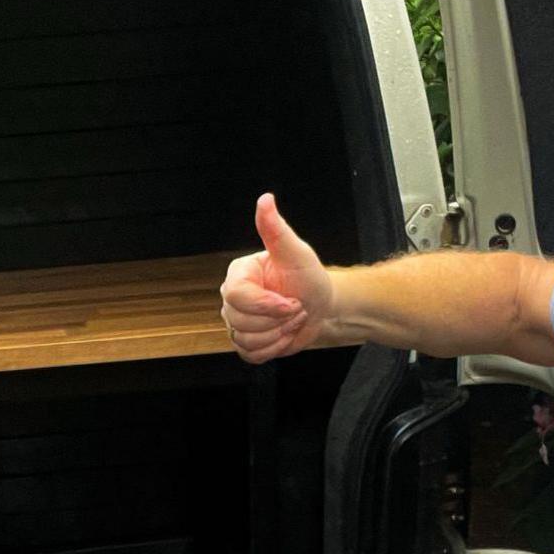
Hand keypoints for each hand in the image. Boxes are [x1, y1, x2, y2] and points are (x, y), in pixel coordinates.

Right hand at [219, 193, 333, 363]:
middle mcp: (232, 298)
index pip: (238, 297)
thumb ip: (276, 230)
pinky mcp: (245, 342)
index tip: (290, 301)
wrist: (322, 306)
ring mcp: (237, 322)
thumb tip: (265, 200)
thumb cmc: (309, 278)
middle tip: (294, 307)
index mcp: (239, 274)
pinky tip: (284, 334)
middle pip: (240, 322)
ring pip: (245, 340)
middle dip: (277, 320)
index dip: (266, 305)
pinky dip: (273, 348)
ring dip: (277, 334)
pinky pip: (251, 354)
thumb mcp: (296, 253)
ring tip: (291, 319)